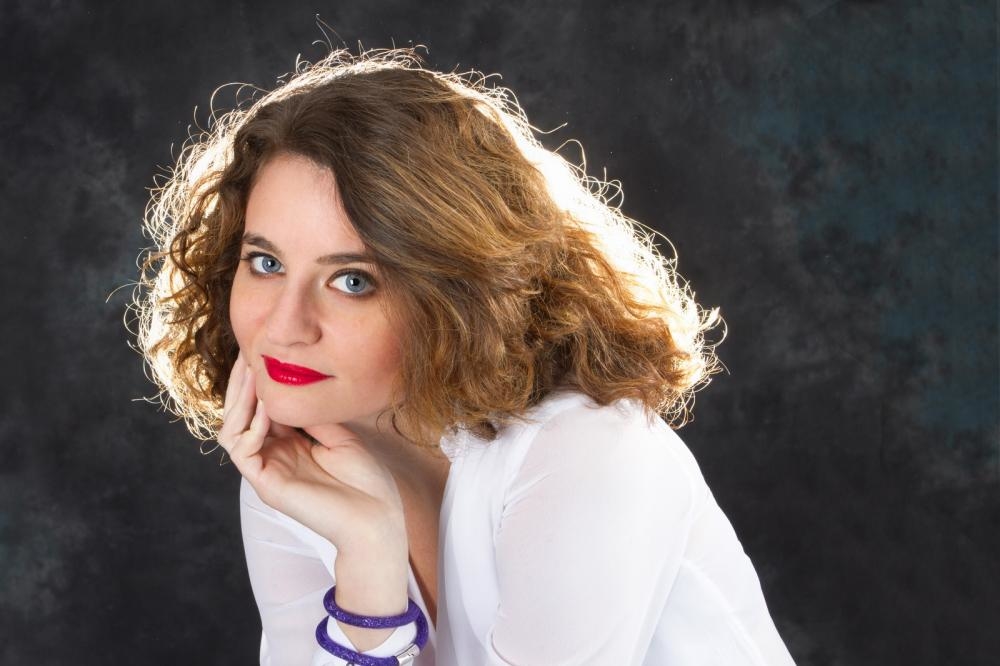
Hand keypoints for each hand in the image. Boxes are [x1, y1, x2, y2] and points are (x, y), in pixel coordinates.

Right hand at [217, 351, 407, 559]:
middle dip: (241, 385)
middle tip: (247, 353)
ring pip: (231, 431)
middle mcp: (273, 457)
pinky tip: (267, 408)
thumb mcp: (340, 435)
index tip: (262, 351)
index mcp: (290, 446)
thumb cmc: (367, 481)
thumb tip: (293, 386)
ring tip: (253, 374)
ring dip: (240, 401)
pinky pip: (243, 451)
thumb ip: (312, 414)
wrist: (378, 518)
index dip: (258, 382)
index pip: (261, 409)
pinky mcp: (266, 485)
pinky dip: (252, 427)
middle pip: (240, 416)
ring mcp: (267, 472)